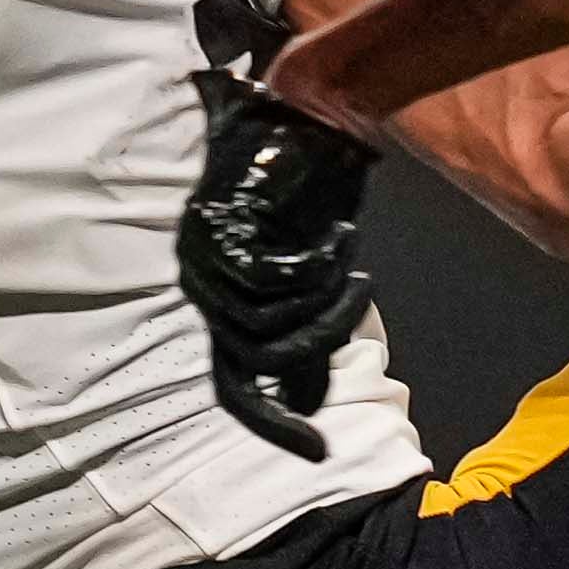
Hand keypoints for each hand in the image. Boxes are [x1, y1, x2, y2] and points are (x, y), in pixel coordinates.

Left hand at [183, 71, 370, 457]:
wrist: (290, 118)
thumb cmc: (299, 190)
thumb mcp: (306, 274)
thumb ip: (307, 329)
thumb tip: (316, 390)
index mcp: (221, 307)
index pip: (235, 386)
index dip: (272, 423)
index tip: (317, 450)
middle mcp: (205, 292)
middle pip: (258, 358)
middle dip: (316, 346)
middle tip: (363, 303)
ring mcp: (205, 263)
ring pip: (271, 323)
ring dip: (327, 303)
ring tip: (354, 266)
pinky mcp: (216, 231)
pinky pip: (276, 280)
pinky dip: (318, 267)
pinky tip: (340, 237)